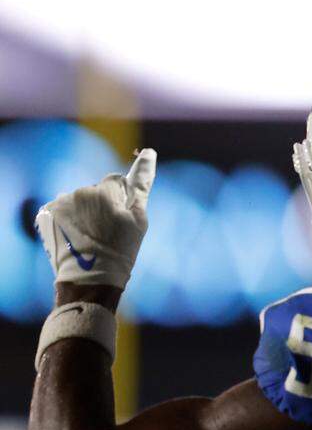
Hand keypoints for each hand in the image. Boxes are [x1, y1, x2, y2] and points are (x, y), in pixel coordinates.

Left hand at [36, 149, 156, 290]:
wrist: (90, 278)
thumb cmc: (121, 249)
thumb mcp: (139, 218)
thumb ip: (142, 184)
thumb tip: (148, 152)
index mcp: (104, 191)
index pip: (115, 181)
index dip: (120, 200)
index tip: (119, 219)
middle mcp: (79, 192)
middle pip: (95, 191)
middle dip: (101, 205)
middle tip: (106, 232)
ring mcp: (59, 203)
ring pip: (78, 200)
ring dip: (84, 212)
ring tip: (89, 237)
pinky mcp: (45, 214)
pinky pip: (61, 209)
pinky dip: (67, 220)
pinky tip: (74, 236)